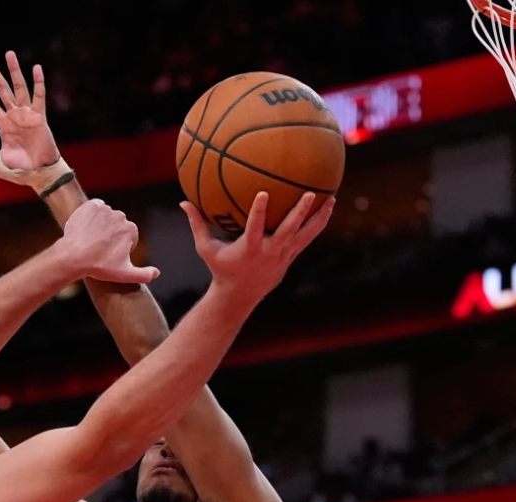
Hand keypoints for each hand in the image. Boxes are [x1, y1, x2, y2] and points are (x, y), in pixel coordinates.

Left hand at [0, 52, 64, 187]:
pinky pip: (39, 96)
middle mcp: (13, 116)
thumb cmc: (18, 171)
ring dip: (14, 71)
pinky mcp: (40, 117)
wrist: (39, 175)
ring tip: (9, 54)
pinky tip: (36, 68)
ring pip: (19, 88)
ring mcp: (27, 115)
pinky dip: (38, 82)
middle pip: (1, 89)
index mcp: (1, 125)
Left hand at [57, 200, 159, 284]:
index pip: (129, 237)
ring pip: (106, 217)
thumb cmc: (99, 266)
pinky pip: (95, 207)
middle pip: (118, 226)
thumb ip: (144, 275)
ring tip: (92, 240)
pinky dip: (92, 215)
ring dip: (102, 225)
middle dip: (112, 236)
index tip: (110, 255)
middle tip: (100, 249)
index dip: (120, 248)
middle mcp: (121, 216)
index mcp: (131, 229)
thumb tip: (157, 272)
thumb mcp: (124, 275)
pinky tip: (88, 227)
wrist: (73, 257)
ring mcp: (105, 209)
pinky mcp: (91, 205)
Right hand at [184, 192, 334, 301]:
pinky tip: (327, 210)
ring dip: (319, 218)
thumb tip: (183, 202)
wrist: (239, 296)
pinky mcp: (290, 257)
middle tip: (309, 193)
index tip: (264, 192)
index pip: (255, 227)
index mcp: (250, 248)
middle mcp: (270, 251)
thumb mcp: (206, 248)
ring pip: (306, 235)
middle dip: (299, 212)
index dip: (260, 211)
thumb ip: (197, 224)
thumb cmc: (221, 269)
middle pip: (289, 230)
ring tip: (332, 199)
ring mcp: (283, 255)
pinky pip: (308, 239)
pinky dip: (318, 225)